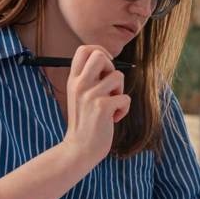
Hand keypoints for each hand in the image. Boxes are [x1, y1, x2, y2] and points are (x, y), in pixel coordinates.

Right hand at [62, 45, 130, 166]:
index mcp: (73, 79)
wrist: (80, 148)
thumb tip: (108, 61)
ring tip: (111, 106)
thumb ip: (90, 79)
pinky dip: (124, 109)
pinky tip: (113, 119)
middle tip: (110, 86)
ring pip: (118, 77)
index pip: (84, 50)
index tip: (107, 67)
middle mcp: (79, 84)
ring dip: (120, 92)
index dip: (101, 52)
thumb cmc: (86, 122)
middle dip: (112, 67)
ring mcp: (90, 95)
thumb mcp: (81, 96)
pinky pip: (125, 98)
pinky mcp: (102, 107)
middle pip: (99, 55)